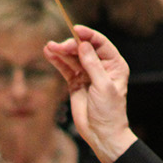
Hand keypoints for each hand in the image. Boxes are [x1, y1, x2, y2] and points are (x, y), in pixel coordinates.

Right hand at [44, 25, 136, 162]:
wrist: (101, 133)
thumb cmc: (109, 111)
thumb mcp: (103, 86)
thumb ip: (92, 64)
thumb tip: (83, 44)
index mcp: (114, 65)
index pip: (100, 44)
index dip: (88, 35)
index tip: (75, 29)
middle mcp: (101, 67)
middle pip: (84, 48)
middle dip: (71, 45)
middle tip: (59, 46)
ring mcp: (87, 74)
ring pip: (72, 57)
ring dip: (61, 51)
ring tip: (49, 47)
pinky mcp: (75, 83)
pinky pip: (65, 68)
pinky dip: (57, 61)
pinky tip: (49, 53)